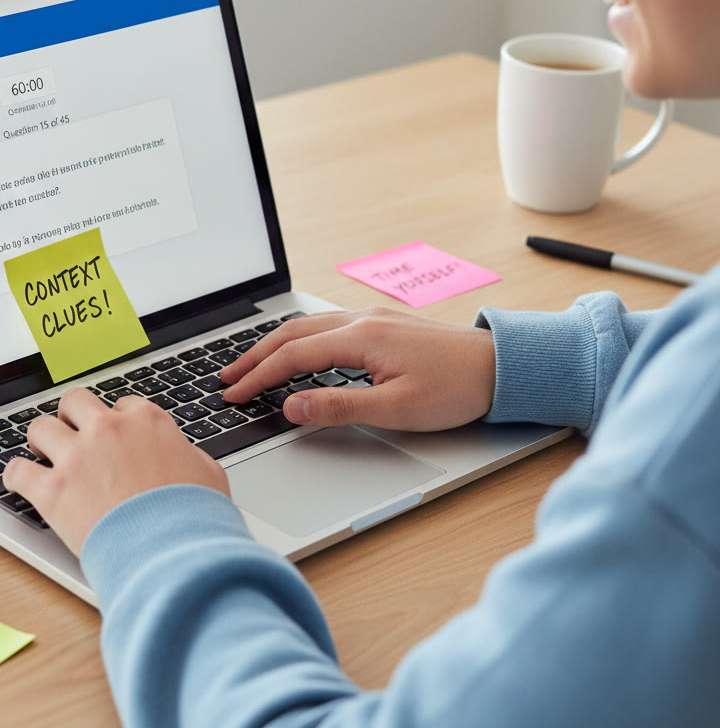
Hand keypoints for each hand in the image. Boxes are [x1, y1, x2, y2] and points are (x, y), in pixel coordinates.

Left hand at [2, 387, 229, 555]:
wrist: (175, 555)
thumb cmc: (195, 518)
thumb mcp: (208, 473)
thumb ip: (188, 455)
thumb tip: (184, 457)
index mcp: (146, 421)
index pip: (122, 404)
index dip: (117, 422)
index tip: (114, 438)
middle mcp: (108, 430)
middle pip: (75, 401)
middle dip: (72, 417)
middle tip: (71, 435)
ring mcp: (77, 458)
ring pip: (40, 427)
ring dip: (41, 441)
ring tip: (42, 456)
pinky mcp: (53, 491)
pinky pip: (16, 470)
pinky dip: (15, 476)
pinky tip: (19, 482)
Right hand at [220, 308, 495, 431]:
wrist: (501, 366)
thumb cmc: (456, 388)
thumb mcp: (396, 408)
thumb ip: (338, 407)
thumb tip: (290, 407)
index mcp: (361, 338)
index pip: (293, 357)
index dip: (259, 377)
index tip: (234, 394)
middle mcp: (361, 320)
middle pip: (291, 334)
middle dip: (255, 356)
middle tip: (227, 378)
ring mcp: (371, 318)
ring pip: (307, 327)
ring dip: (274, 345)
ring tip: (250, 365)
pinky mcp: (382, 323)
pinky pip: (325, 326)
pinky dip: (298, 340)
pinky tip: (295, 352)